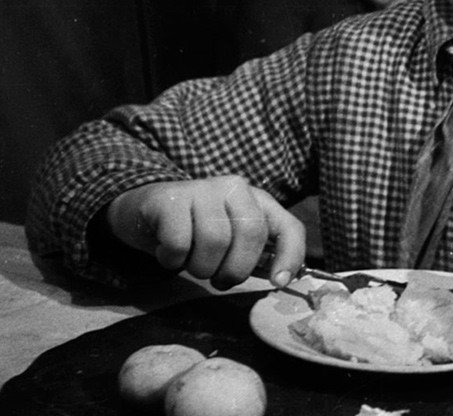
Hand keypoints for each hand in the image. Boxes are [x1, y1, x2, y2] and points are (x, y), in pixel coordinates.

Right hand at [104, 175, 305, 289]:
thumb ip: (255, 254)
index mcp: (257, 200)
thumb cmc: (194, 231)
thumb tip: (279, 279)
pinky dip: (172, 260)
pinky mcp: (170, 198)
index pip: (288, 226)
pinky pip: (179, 243)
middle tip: (218, 280)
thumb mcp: (231, 240)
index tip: (278, 283)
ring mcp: (202, 188)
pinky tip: (167, 252)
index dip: (290, 256)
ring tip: (190, 263)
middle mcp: (234, 188)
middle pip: (251, 234)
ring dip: (201, 267)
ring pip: (215, 240)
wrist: (142, 212)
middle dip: (236, 269)